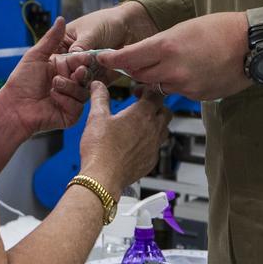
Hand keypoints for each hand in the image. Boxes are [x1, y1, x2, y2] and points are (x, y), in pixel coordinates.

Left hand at [1, 17, 90, 137]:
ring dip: (70, 86)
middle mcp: (69, 83)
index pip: (80, 62)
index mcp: (63, 69)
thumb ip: (51, 39)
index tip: (85, 57)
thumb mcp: (36, 56)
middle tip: (78, 71)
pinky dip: (66, 101)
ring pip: (83, 91)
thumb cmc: (21, 81)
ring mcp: (70, 99)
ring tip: (54, 85)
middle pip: (86, 77)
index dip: (84, 59)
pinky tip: (53, 98)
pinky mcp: (70, 115)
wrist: (13, 107)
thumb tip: (61, 18)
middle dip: (82, 73)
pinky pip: (77, 107)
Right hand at [62, 2, 157, 84]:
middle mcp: (73, 59)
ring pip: (78, 82)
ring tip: (86, 78)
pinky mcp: (99, 77)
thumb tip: (71, 58)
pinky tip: (94, 85)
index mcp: (65, 44)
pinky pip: (93, 85)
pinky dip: (93, 87)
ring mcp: (86, 69)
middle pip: (66, 72)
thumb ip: (81, 46)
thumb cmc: (108, 22)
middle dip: (70, 75)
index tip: (61, 68)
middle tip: (76, 75)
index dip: (57, 65)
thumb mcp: (91, 31)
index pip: (56, 57)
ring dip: (81, 82)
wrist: (131, 26)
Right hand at [79, 82, 171, 198]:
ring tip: (141, 124)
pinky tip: (137, 144)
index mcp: (142, 114)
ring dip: (156, 124)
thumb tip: (97, 85)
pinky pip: (157, 147)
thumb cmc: (101, 148)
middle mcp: (153, 129)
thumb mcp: (97, 117)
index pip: (156, 95)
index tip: (138, 92)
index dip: (148, 90)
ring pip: (164, 130)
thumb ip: (99, 97)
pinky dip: (151, 142)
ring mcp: (154, 146)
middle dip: (156, 106)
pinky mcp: (151, 161)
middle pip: (165, 111)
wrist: (103, 177)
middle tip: (142, 106)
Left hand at [96, 12, 250, 100]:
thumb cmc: (222, 29)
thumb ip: (162, 43)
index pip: (129, 58)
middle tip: (134, 60)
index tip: (104, 59)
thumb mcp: (184, 28)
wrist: (252, 45)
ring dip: (159, 76)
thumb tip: (147, 53)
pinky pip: (179, 91)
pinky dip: (179, 82)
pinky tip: (194, 70)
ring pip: (159, 84)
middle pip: (140, 75)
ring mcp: (186, 86)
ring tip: (175, 61)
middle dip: (135, 68)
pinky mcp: (197, 96)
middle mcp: (173, 69)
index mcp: (167, 46)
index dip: (113, 60)